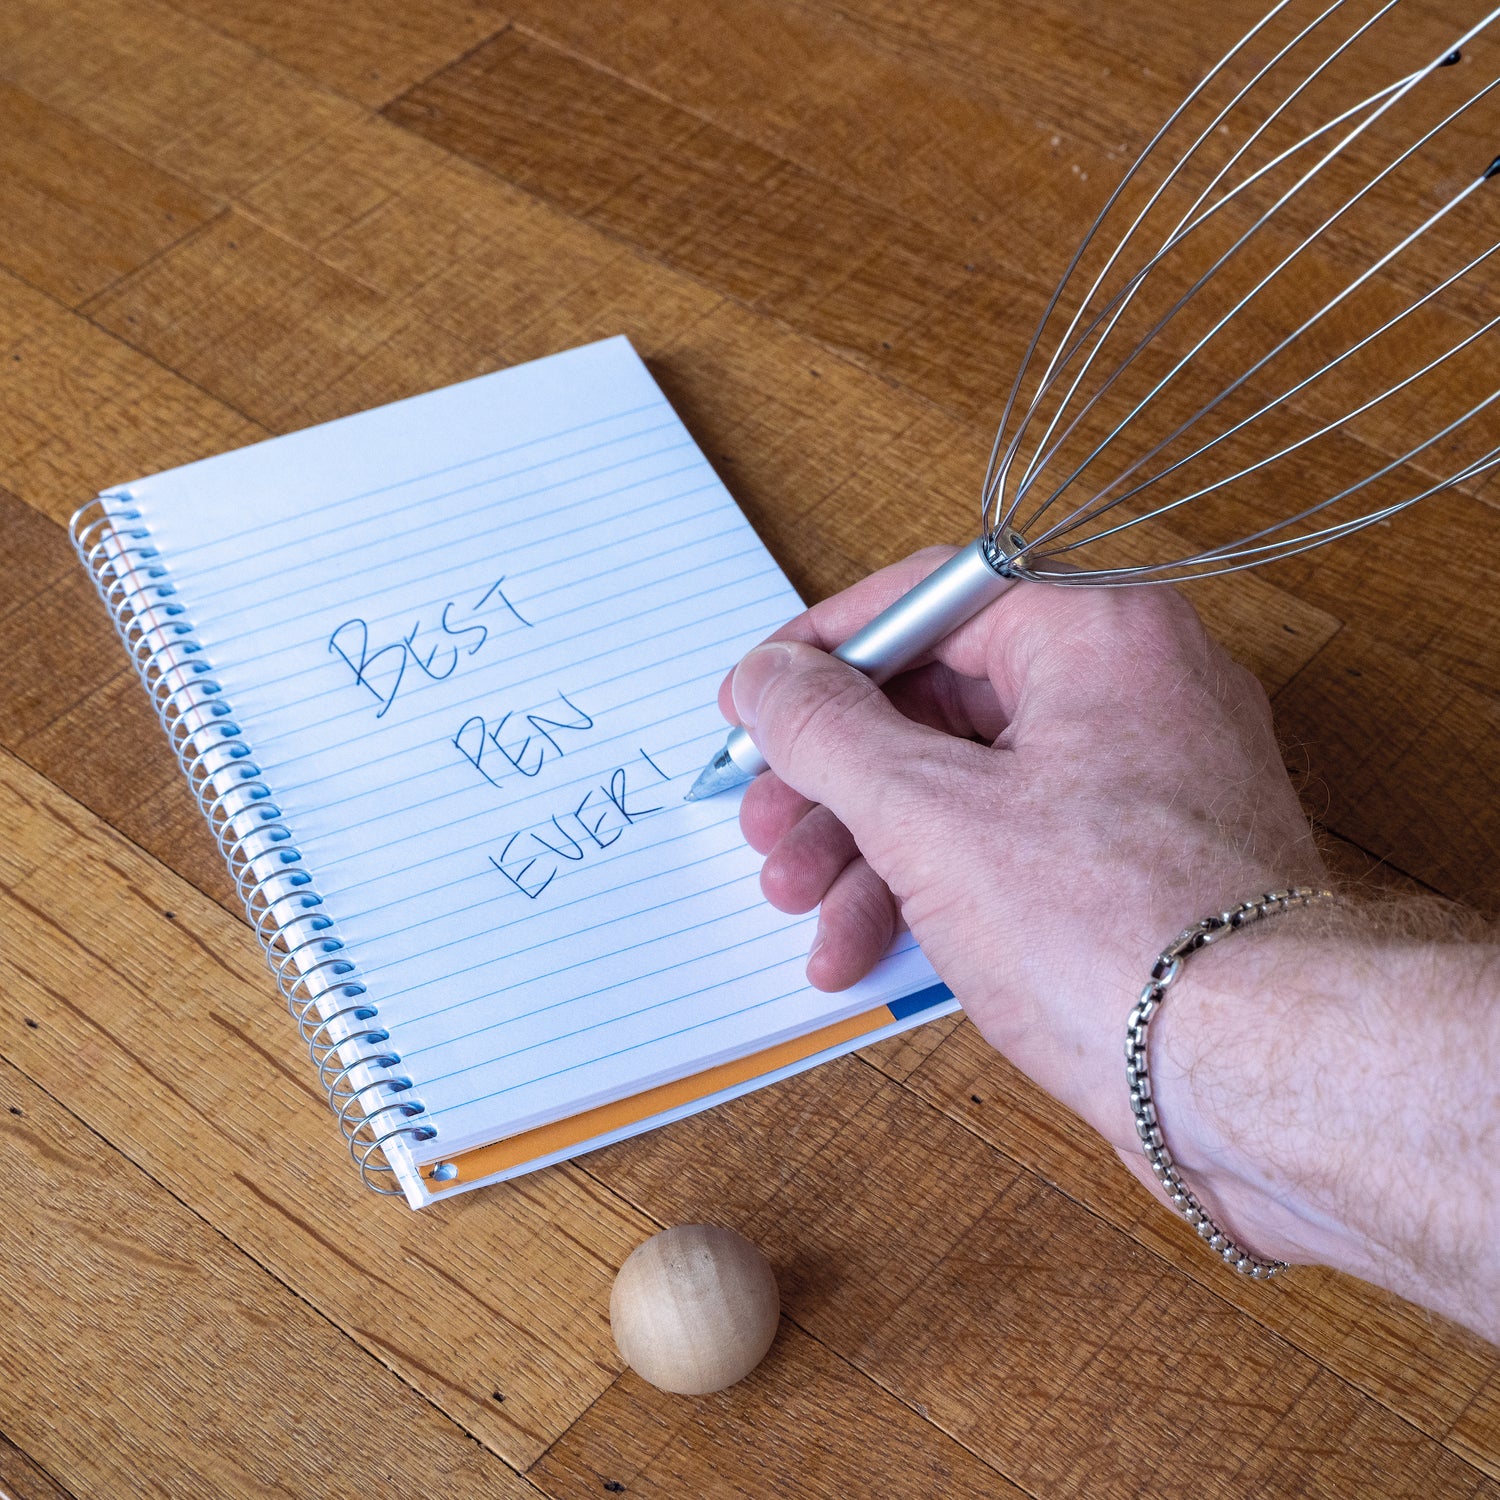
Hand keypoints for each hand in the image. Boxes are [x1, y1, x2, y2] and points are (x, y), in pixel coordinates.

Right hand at [719, 546, 1327, 1163]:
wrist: (1259, 1078)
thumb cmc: (1121, 934)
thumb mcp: (929, 815)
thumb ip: (827, 731)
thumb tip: (769, 680)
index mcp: (1098, 634)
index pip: (928, 599)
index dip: (820, 653)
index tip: (753, 701)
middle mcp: (1132, 690)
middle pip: (939, 704)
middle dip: (833, 778)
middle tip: (766, 825)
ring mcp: (1142, 784)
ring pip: (967, 784)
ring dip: (866, 845)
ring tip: (798, 902)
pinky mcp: (1139, 868)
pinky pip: (1013, 847)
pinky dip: (933, 888)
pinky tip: (861, 947)